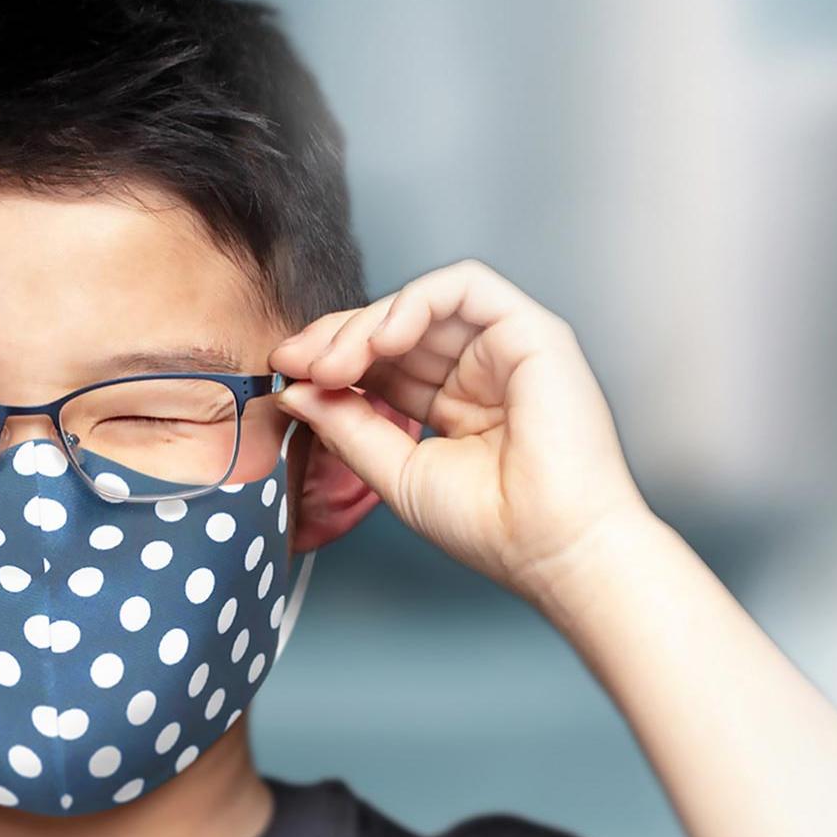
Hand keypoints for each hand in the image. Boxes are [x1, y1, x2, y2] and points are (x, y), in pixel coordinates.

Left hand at [270, 258, 652, 605]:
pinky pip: (465, 288)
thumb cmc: (490, 526)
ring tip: (334, 361)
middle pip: (395, 326)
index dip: (332, 357)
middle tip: (297, 361)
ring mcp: (505, 349)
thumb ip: (345, 426)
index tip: (287, 371)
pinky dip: (415, 302)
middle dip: (338, 337)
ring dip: (367, 323)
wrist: (549, 548)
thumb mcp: (394, 472)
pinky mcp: (531, 332)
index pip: (382, 360)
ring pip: (422, 303)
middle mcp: (480, 370)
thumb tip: (295, 389)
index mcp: (453, 403)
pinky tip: (382, 337)